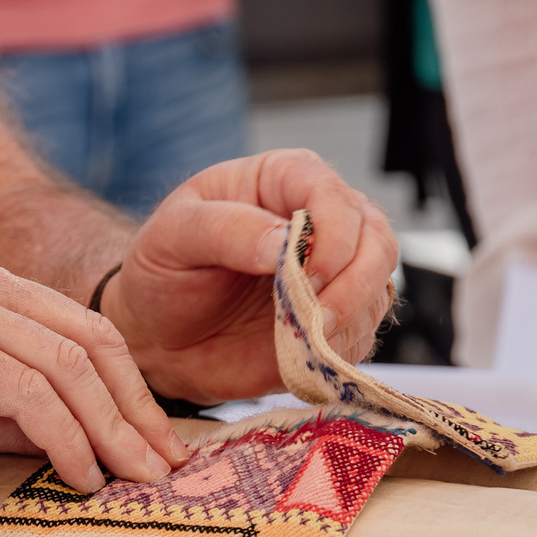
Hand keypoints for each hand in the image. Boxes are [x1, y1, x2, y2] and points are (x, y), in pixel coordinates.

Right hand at [0, 248, 188, 492]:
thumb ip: (17, 414)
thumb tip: (92, 448)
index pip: (80, 330)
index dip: (129, 390)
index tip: (157, 448)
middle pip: (90, 338)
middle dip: (138, 409)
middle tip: (169, 469)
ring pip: (69, 365)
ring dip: (114, 431)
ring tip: (137, 484)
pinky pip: (32, 391)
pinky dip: (68, 439)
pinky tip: (81, 479)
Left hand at [104, 149, 398, 404]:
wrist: (158, 337)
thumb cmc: (162, 272)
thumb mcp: (172, 237)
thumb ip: (224, 229)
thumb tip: (284, 243)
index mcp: (283, 181)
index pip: (332, 193)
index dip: (332, 234)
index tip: (304, 276)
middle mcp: (321, 222)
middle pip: (375, 240)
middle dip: (354, 282)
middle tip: (316, 317)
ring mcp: (334, 275)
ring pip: (378, 288)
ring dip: (350, 319)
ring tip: (306, 340)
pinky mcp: (334, 324)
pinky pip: (362, 335)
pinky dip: (342, 350)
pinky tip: (306, 354)